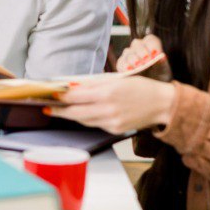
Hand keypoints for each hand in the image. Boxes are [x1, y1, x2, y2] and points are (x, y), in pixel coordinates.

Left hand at [47, 74, 176, 134]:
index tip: (52, 94)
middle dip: (60, 111)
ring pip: (84, 120)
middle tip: (48, 108)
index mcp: (107, 92)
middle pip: (75, 112)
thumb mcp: (116, 79)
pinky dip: (87, 119)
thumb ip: (94, 84)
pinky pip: (95, 124)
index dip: (62, 96)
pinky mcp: (115, 130)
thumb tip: (74, 86)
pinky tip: (81, 114)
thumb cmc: (140, 87)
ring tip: (60, 111)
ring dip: (71, 115)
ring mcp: (111, 122)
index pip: (76, 96)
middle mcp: (108, 109)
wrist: (161, 104)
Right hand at [117, 33, 171, 80]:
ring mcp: (129, 56)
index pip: (151, 40)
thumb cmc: (159, 77)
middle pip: (137, 44)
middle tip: (147, 61)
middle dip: (142, 52)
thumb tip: (161, 57)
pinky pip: (120, 63)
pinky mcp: (122, 65)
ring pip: (128, 52)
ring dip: (133, 59)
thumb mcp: (164, 71)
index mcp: (151, 46)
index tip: (156, 54)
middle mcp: (139, 48)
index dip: (153, 46)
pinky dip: (124, 66)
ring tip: (138, 67)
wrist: (152, 88)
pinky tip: (129, 70)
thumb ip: (161, 63)